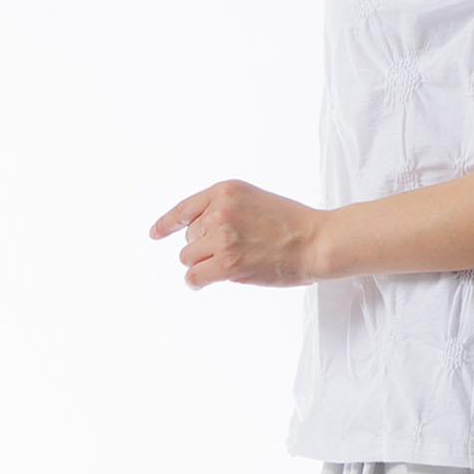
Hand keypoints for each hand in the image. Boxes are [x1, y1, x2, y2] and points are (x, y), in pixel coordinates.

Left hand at [149, 179, 327, 289]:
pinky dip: (196, 282)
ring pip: (189, 257)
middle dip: (203, 248)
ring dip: (204, 265)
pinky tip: (204, 282)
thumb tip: (201, 242)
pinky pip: (195, 276)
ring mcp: (223, 236)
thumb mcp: (255, 201)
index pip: (185, 208)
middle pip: (189, 237)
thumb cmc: (294, 225)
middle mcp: (220, 210)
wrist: (317, 240)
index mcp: (226, 191)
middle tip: (233, 253)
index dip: (167, 223)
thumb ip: (227, 212)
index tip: (156, 234)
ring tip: (230, 265)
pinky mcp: (228, 262)